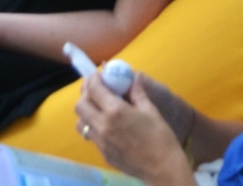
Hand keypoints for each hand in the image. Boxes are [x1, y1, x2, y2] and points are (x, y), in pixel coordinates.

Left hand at [73, 75, 190, 181]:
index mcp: (115, 111)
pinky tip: (108, 126)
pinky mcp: (103, 153)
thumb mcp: (150, 110)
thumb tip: (135, 77)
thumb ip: (138, 93)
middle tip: (96, 90)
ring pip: (80, 123)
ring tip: (99, 109)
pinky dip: (94, 127)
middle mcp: (102, 125)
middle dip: (85, 95)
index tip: (98, 75)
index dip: (92, 79)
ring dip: (86, 112)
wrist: (162, 167)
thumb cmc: (160, 136)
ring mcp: (100, 142)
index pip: (93, 89)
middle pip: (80, 105)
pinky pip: (91, 136)